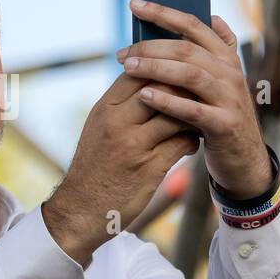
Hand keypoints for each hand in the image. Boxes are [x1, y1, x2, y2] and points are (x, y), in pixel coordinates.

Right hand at [42, 72, 198, 266]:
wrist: (81, 209)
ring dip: (192, 115)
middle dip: (183, 87)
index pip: (138, 71)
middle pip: (161, 87)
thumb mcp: (98, 127)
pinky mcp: (149, 169)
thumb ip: (122, 104)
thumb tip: (151, 81)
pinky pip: (182, 144)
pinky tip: (190, 143)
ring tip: (197, 119)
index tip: (178, 73)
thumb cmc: (94, 165)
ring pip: (176, 114)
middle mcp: (117, 123)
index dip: (162, 69)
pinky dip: (191, 140)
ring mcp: (134, 146)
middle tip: (198, 92)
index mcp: (105, 109)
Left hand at [117, 0, 272, 199]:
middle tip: (122, 53)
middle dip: (151, 46)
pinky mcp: (225, 125)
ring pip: (190, 74)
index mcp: (225, 58)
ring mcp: (230, 98)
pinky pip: (192, 110)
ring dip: (156, 68)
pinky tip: (144, 96)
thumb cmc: (221, 116)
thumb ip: (214, 52)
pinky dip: (167, 101)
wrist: (244, 159)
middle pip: (187, 49)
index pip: (194, 25)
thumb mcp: (221, 81)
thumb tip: (213, 17)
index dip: (163, 12)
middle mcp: (231, 73)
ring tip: (128, 68)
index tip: (134, 4)